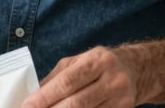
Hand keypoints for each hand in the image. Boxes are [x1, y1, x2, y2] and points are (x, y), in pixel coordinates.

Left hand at [21, 46, 137, 107]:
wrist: (137, 71)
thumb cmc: (100, 65)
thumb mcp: (78, 62)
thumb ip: (56, 78)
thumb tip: (34, 95)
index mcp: (98, 60)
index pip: (67, 81)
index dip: (45, 96)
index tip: (27, 106)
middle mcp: (112, 79)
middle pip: (77, 103)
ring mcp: (121, 99)